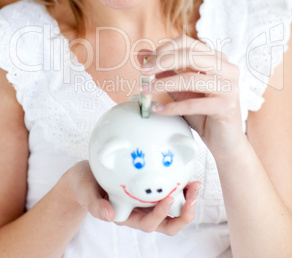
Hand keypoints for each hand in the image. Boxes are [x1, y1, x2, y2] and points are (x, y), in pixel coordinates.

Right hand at [62, 161, 199, 234]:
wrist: (83, 176)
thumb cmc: (84, 185)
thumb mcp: (85, 192)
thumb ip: (95, 205)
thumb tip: (110, 217)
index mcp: (126, 215)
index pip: (148, 223)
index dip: (161, 215)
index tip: (168, 197)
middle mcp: (139, 212)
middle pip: (167, 223)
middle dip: (183, 213)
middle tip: (193, 195)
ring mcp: (146, 202)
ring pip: (172, 209)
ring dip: (186, 200)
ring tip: (195, 184)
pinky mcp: (148, 189)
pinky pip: (167, 190)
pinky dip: (179, 185)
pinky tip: (184, 170)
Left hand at [139, 35, 244, 159]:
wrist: (225, 141)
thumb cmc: (204, 113)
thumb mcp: (181, 89)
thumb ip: (165, 71)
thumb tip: (142, 55)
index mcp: (216, 58)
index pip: (187, 43)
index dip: (163, 49)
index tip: (145, 62)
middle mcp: (227, 68)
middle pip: (190, 55)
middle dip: (162, 61)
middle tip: (143, 72)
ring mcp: (229, 87)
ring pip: (190, 79)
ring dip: (163, 84)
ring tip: (145, 91)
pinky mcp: (226, 107)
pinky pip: (193, 104)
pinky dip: (173, 107)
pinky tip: (158, 110)